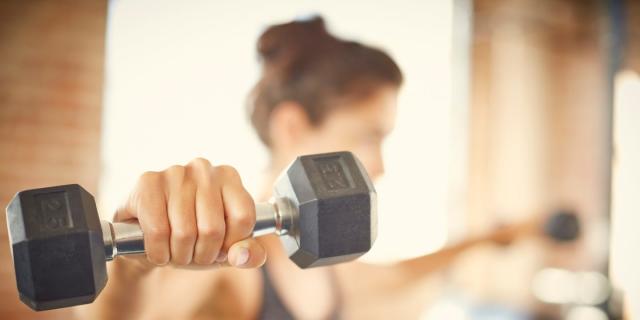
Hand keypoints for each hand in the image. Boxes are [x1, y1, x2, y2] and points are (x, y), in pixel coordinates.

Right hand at [114, 158, 265, 268]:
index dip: (231, 244)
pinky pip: (158, 231)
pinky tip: (157, 248)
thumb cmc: (193, 239)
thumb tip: (242, 255)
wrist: (145, 238)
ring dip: (179, 255)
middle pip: (212, 229)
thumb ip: (249, 254)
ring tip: (175, 251)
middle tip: (193, 253)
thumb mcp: (227, 249)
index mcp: (230, 177)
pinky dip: (158, 252)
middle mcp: (204, 168)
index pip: (244, 218)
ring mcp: (175, 172)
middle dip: (202, 254)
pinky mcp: (148, 182)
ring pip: (184, 232)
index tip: (220, 248)